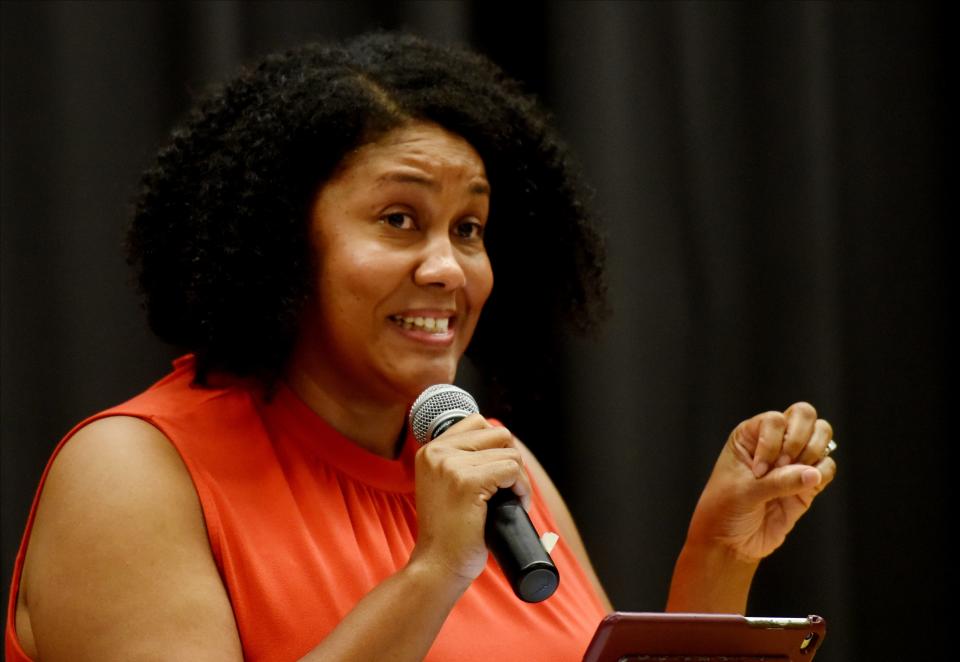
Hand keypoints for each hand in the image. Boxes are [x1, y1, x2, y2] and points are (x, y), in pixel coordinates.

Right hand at [409, 414, 529, 586]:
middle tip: (509, 490)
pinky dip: (522, 488)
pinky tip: (515, 505)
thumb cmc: (449, 532)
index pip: (478, 423)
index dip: (497, 448)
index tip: (498, 475)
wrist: (438, 565)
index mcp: (431, 450)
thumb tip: (503, 443)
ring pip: (510, 452)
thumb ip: (463, 461)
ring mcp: (451, 465)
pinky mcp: (467, 481)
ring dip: (520, 478)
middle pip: (499, 434)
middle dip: (512, 460)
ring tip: (511, 501)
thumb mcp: (446, 485)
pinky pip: (512, 469)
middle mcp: (438, 452)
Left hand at [686, 402, 837, 562]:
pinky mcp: (807, 484)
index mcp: (750, 435)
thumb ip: (779, 482)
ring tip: (795, 476)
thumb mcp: (744, 492)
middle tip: (784, 466)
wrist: (730, 542)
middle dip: (799, 439)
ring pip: (821, 436)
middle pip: (804, 415)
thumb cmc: (725, 509)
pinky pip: (828, 467)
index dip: (773, 443)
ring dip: (813, 453)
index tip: (759, 471)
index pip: (775, 420)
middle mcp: (773, 441)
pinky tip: (807, 486)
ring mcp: (792, 461)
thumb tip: (815, 473)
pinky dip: (824, 472)